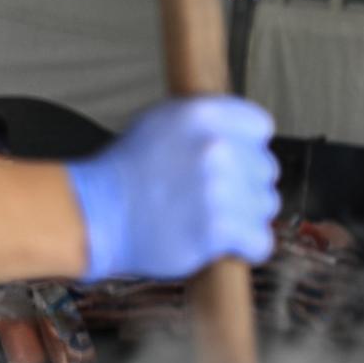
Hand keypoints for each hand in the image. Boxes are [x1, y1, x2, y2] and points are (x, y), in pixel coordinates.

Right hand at [65, 97, 280, 280]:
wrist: (97, 215)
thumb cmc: (127, 172)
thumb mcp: (163, 120)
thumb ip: (209, 120)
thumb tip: (247, 130)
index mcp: (204, 115)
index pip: (260, 126)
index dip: (248, 146)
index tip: (235, 160)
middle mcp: (215, 147)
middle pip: (266, 169)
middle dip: (246, 184)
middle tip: (217, 196)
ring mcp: (218, 189)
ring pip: (266, 205)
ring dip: (247, 216)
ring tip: (216, 219)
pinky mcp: (217, 229)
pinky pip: (260, 240)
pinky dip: (248, 247)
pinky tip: (229, 244)